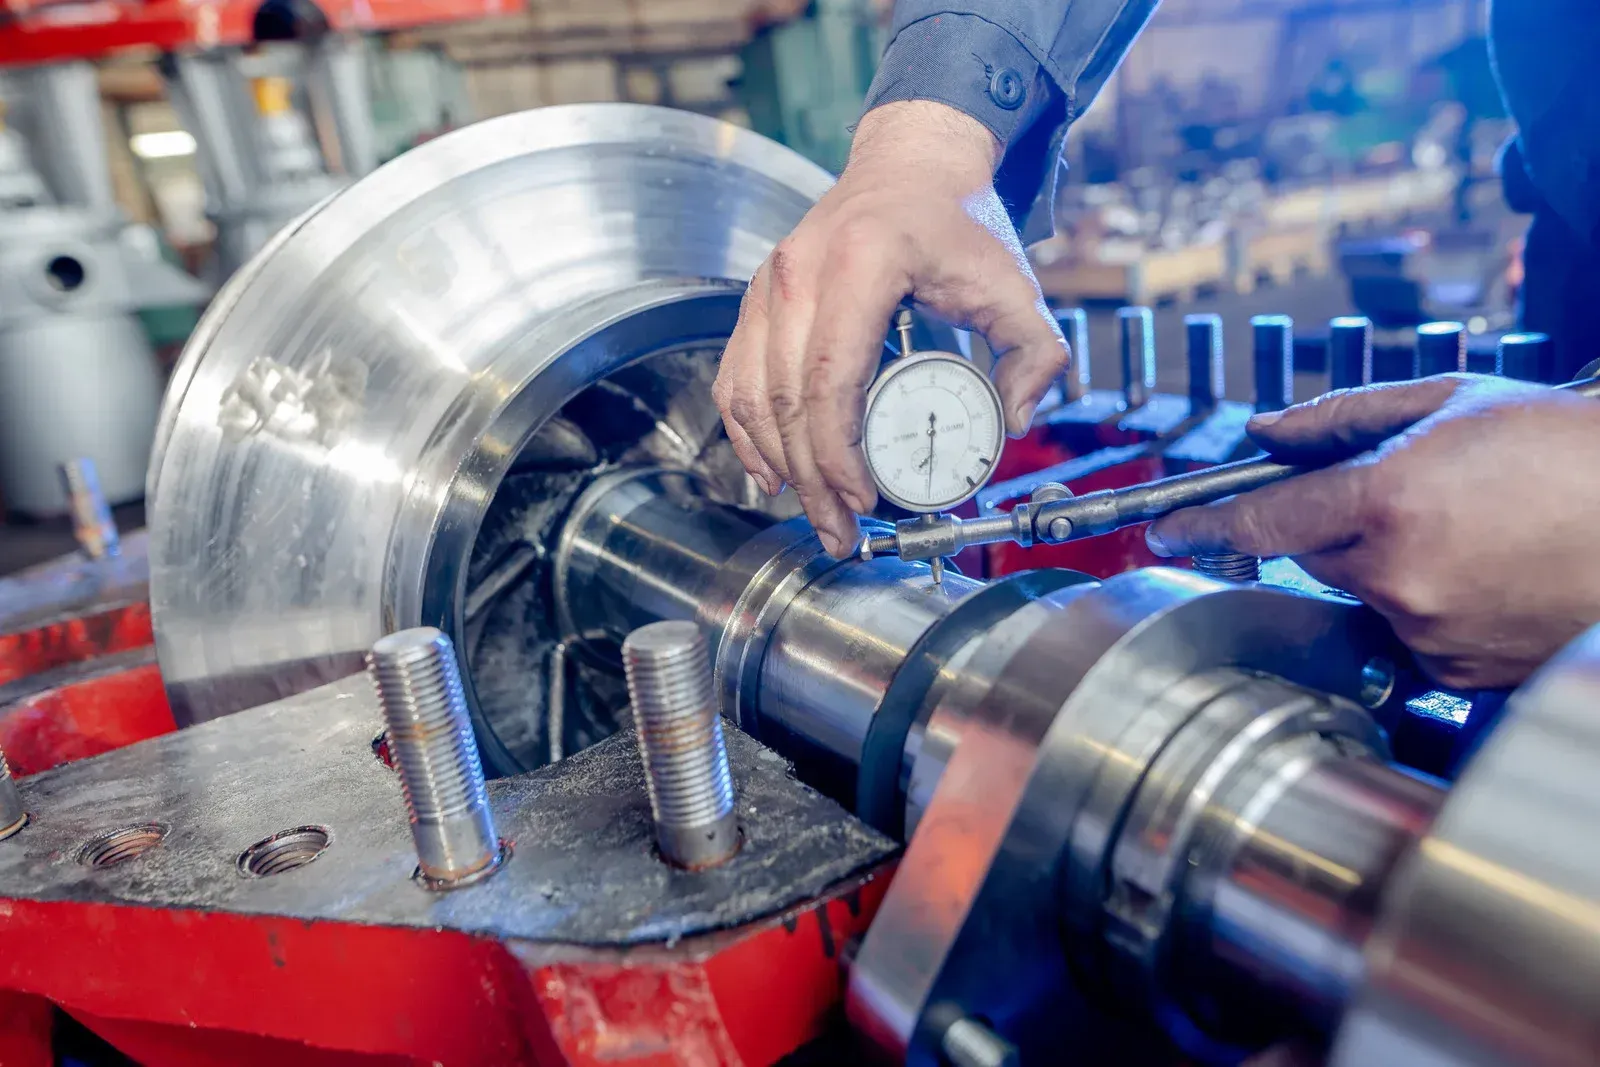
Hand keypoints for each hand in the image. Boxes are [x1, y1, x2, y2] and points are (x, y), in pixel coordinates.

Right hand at [712, 101, 1068, 556]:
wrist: (908, 164)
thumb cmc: (955, 221)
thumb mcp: (1014, 281)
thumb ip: (1036, 352)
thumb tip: (1016, 422)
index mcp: (861, 265)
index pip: (831, 379)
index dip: (839, 453)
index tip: (865, 499)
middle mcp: (800, 272)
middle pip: (787, 400)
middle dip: (811, 479)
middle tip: (839, 530)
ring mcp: (769, 284)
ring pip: (753, 396)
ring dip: (778, 465)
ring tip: (813, 512)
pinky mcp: (757, 298)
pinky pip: (736, 377)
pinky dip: (747, 432)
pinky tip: (769, 470)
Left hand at [1146, 374, 1599, 688]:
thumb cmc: (1570, 452)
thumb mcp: (1451, 403)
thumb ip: (1341, 419)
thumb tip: (1266, 434)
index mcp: (1388, 503)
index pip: (1261, 520)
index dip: (1204, 524)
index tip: (1167, 530)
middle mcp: (1401, 576)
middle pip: (1313, 555)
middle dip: (1337, 525)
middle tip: (1406, 495)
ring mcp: (1431, 631)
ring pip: (1360, 595)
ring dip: (1385, 566)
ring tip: (1466, 530)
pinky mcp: (1459, 671)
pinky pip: (1406, 634)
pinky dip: (1424, 605)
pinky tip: (1481, 572)